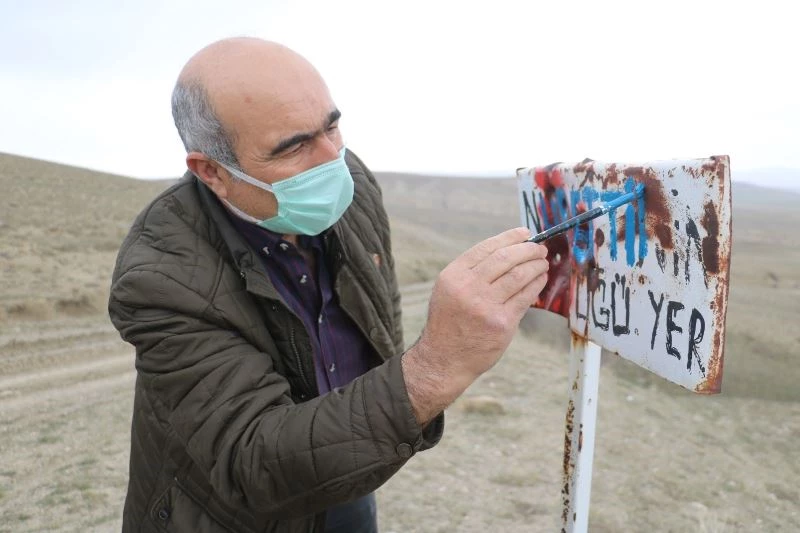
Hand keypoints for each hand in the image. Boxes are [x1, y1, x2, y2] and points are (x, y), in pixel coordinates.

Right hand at [402, 227, 548, 423]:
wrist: (445, 359)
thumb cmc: (450, 322)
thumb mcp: (449, 290)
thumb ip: (472, 271)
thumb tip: (508, 250)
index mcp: (453, 276)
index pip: (486, 248)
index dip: (510, 237)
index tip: (525, 233)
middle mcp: (468, 288)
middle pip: (505, 258)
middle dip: (528, 250)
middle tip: (540, 249)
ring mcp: (485, 306)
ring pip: (519, 276)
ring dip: (536, 266)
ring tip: (543, 263)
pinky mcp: (502, 323)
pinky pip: (525, 297)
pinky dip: (536, 285)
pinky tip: (540, 280)